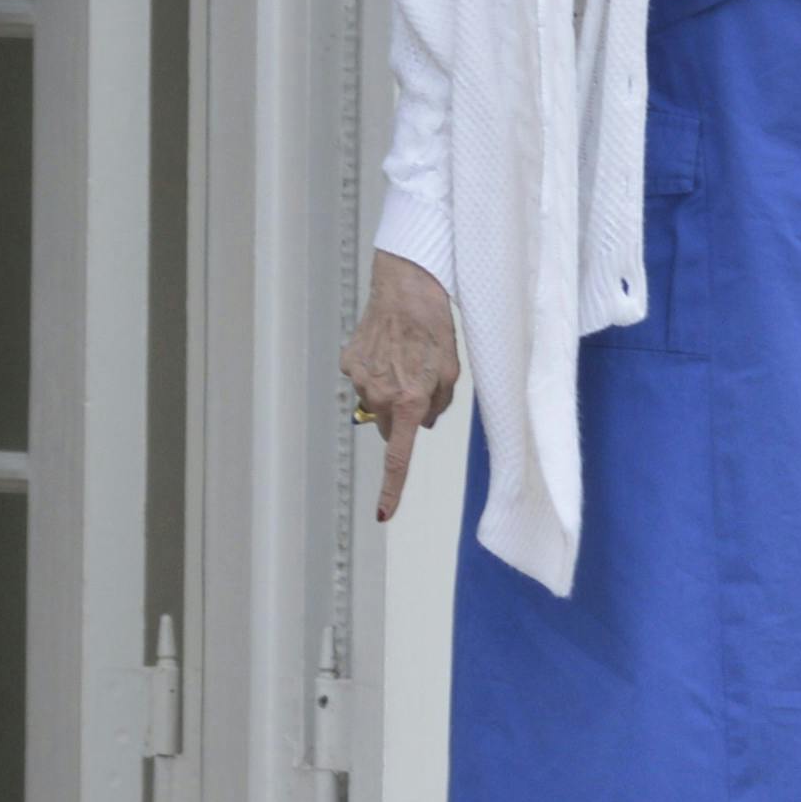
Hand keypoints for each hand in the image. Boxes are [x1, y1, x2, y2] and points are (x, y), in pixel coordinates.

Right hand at [340, 252, 460, 522]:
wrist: (406, 287)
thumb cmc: (435, 328)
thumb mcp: (452, 371)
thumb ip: (438, 405)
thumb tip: (422, 424)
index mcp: (409, 403)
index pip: (398, 458)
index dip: (392, 489)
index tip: (383, 514)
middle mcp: (380, 397)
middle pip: (390, 428)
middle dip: (404, 417)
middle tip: (420, 383)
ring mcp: (360, 379)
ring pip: (377, 404)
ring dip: (390, 391)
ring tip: (405, 356)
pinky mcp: (348, 362)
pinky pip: (364, 380)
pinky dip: (375, 371)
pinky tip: (387, 346)